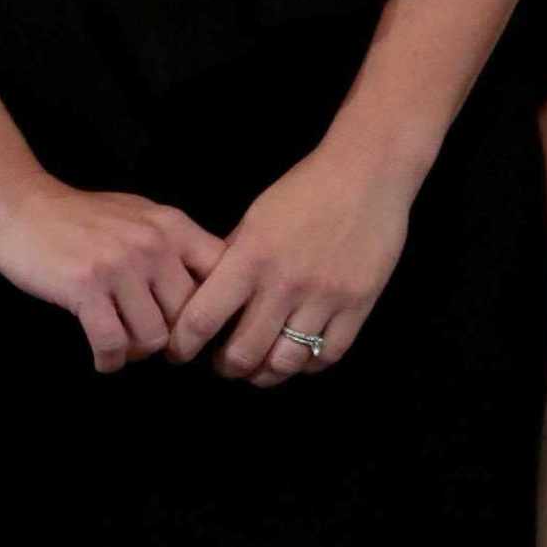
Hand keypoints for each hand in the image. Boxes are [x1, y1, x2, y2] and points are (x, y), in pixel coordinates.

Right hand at [0, 173, 222, 373]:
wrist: (19, 206)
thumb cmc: (82, 218)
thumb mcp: (141, 217)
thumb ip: (176, 246)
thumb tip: (213, 290)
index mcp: (174, 226)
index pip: (223, 276)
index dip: (216, 310)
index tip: (196, 327)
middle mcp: (153, 244)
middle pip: (188, 317)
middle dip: (172, 339)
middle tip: (151, 343)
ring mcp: (120, 264)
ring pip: (153, 337)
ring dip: (137, 351)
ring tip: (123, 345)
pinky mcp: (85, 286)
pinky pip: (113, 343)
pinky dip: (109, 360)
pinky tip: (103, 358)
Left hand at [165, 130, 418, 384]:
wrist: (366, 173)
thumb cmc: (304, 190)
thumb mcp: (255, 219)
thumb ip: (232, 260)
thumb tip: (207, 298)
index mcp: (251, 257)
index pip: (202, 319)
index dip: (184, 345)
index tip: (180, 352)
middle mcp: (285, 282)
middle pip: (244, 353)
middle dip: (227, 367)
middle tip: (224, 364)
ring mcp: (325, 296)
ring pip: (286, 363)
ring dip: (266, 373)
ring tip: (260, 367)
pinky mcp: (358, 304)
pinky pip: (328, 355)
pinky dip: (308, 365)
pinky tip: (298, 357)